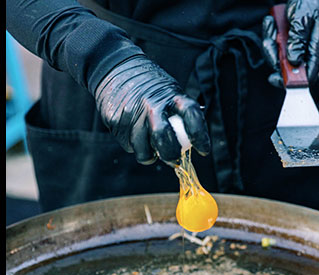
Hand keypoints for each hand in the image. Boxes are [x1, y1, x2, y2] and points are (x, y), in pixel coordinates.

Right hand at [93, 55, 209, 165]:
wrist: (114, 67)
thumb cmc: (147, 83)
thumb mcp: (168, 89)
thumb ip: (179, 111)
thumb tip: (192, 139)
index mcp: (170, 95)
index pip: (192, 116)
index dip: (200, 136)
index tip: (204, 152)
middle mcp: (152, 104)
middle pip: (164, 139)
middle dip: (171, 156)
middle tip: (175, 162)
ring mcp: (132, 114)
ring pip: (144, 150)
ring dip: (150, 155)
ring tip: (151, 147)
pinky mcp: (116, 122)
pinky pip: (129, 146)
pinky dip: (134, 146)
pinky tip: (134, 133)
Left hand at [261, 0, 318, 87]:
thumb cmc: (313, 0)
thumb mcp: (303, 19)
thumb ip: (298, 41)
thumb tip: (293, 61)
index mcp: (318, 50)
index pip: (307, 77)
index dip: (290, 82)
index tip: (274, 77)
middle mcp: (310, 52)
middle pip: (287, 68)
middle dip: (273, 55)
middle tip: (270, 39)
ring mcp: (301, 47)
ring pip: (279, 56)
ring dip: (270, 41)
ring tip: (270, 23)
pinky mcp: (293, 41)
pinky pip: (277, 45)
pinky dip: (271, 34)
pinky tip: (271, 22)